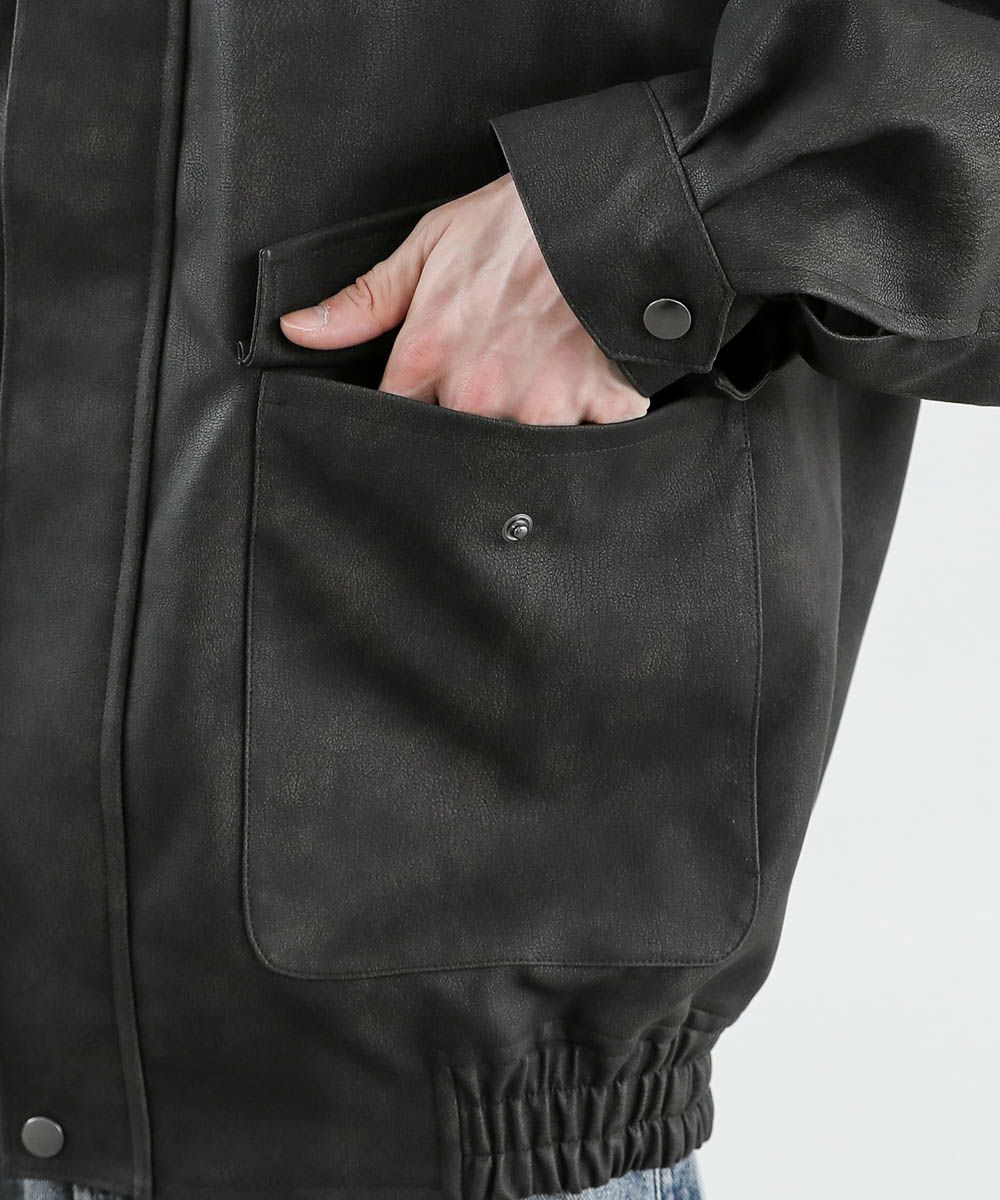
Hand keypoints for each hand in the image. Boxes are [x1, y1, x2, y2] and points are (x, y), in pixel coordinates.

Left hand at [278, 174, 648, 425]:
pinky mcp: (602, 410)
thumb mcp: (428, 246)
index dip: (407, 424)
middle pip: (458, 450)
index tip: (425, 410)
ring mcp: (542, 409)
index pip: (396, 425)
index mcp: (429, 360)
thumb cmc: (516, 223)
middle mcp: (478, 396)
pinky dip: (594, 427)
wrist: (610, 205)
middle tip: (495, 391)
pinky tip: (593, 394)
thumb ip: (363, 302)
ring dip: (530, 432)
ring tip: (543, 387)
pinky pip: (593, 444)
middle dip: (471, 430)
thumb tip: (296, 331)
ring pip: (521, 455)